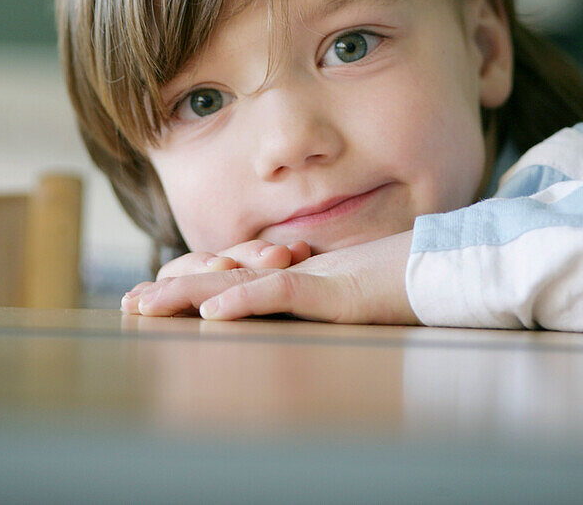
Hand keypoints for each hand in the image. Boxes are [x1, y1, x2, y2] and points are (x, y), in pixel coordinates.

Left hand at [122, 231, 417, 325]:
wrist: (453, 268)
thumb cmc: (409, 282)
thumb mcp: (351, 295)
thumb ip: (318, 297)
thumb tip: (285, 296)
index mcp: (298, 272)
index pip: (233, 275)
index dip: (191, 282)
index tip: (152, 292)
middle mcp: (298, 270)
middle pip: (224, 276)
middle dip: (173, 289)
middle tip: (129, 301)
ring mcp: (315, 278)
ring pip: (239, 282)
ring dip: (188, 296)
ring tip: (145, 306)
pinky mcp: (336, 291)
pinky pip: (283, 296)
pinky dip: (246, 302)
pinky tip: (213, 314)